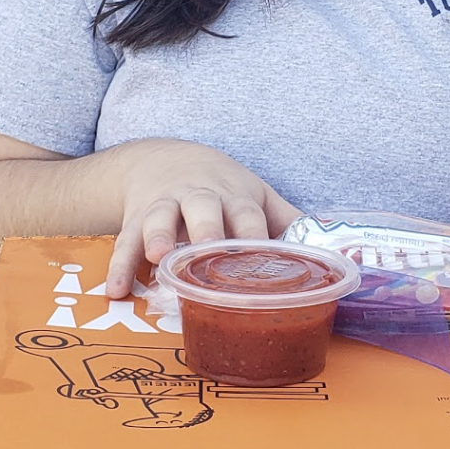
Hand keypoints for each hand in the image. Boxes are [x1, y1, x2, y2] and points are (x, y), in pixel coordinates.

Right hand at [104, 139, 300, 296]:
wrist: (165, 158)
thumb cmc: (222, 187)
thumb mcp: (255, 195)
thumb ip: (287, 222)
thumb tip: (333, 253)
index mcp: (235, 197)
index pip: (249, 215)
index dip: (255, 235)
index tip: (262, 259)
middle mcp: (200, 197)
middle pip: (204, 207)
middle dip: (207, 228)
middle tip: (209, 250)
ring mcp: (165, 205)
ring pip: (159, 216)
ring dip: (157, 236)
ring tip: (156, 258)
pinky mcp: (135, 217)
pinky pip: (124, 240)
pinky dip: (119, 265)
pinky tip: (116, 290)